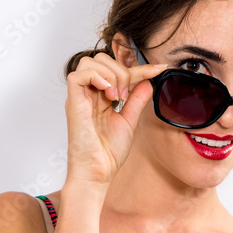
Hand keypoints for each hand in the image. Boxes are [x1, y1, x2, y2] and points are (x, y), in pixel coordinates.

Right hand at [63, 52, 168, 185]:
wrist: (98, 172)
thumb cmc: (108, 153)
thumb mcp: (129, 121)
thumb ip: (137, 100)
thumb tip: (148, 82)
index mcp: (100, 97)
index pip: (117, 71)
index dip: (138, 67)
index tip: (159, 69)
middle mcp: (88, 94)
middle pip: (101, 59)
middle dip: (121, 71)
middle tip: (126, 96)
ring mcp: (80, 98)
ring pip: (89, 62)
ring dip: (110, 74)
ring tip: (117, 97)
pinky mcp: (73, 103)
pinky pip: (77, 75)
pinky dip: (96, 77)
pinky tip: (108, 93)